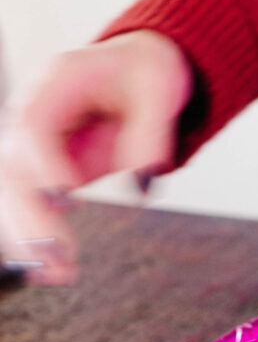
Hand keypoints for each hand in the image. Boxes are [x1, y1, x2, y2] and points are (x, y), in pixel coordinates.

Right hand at [0, 30, 192, 284]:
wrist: (136, 68)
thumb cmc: (145, 71)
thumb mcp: (159, 88)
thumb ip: (151, 132)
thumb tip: (145, 182)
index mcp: (55, 82)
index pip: (34, 122)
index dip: (44, 160)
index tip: (67, 195)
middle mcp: (30, 112)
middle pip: (11, 166)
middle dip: (31, 213)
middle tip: (59, 253)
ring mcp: (29, 143)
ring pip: (9, 193)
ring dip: (28, 235)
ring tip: (58, 273)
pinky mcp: (38, 169)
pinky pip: (22, 205)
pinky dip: (31, 238)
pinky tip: (47, 271)